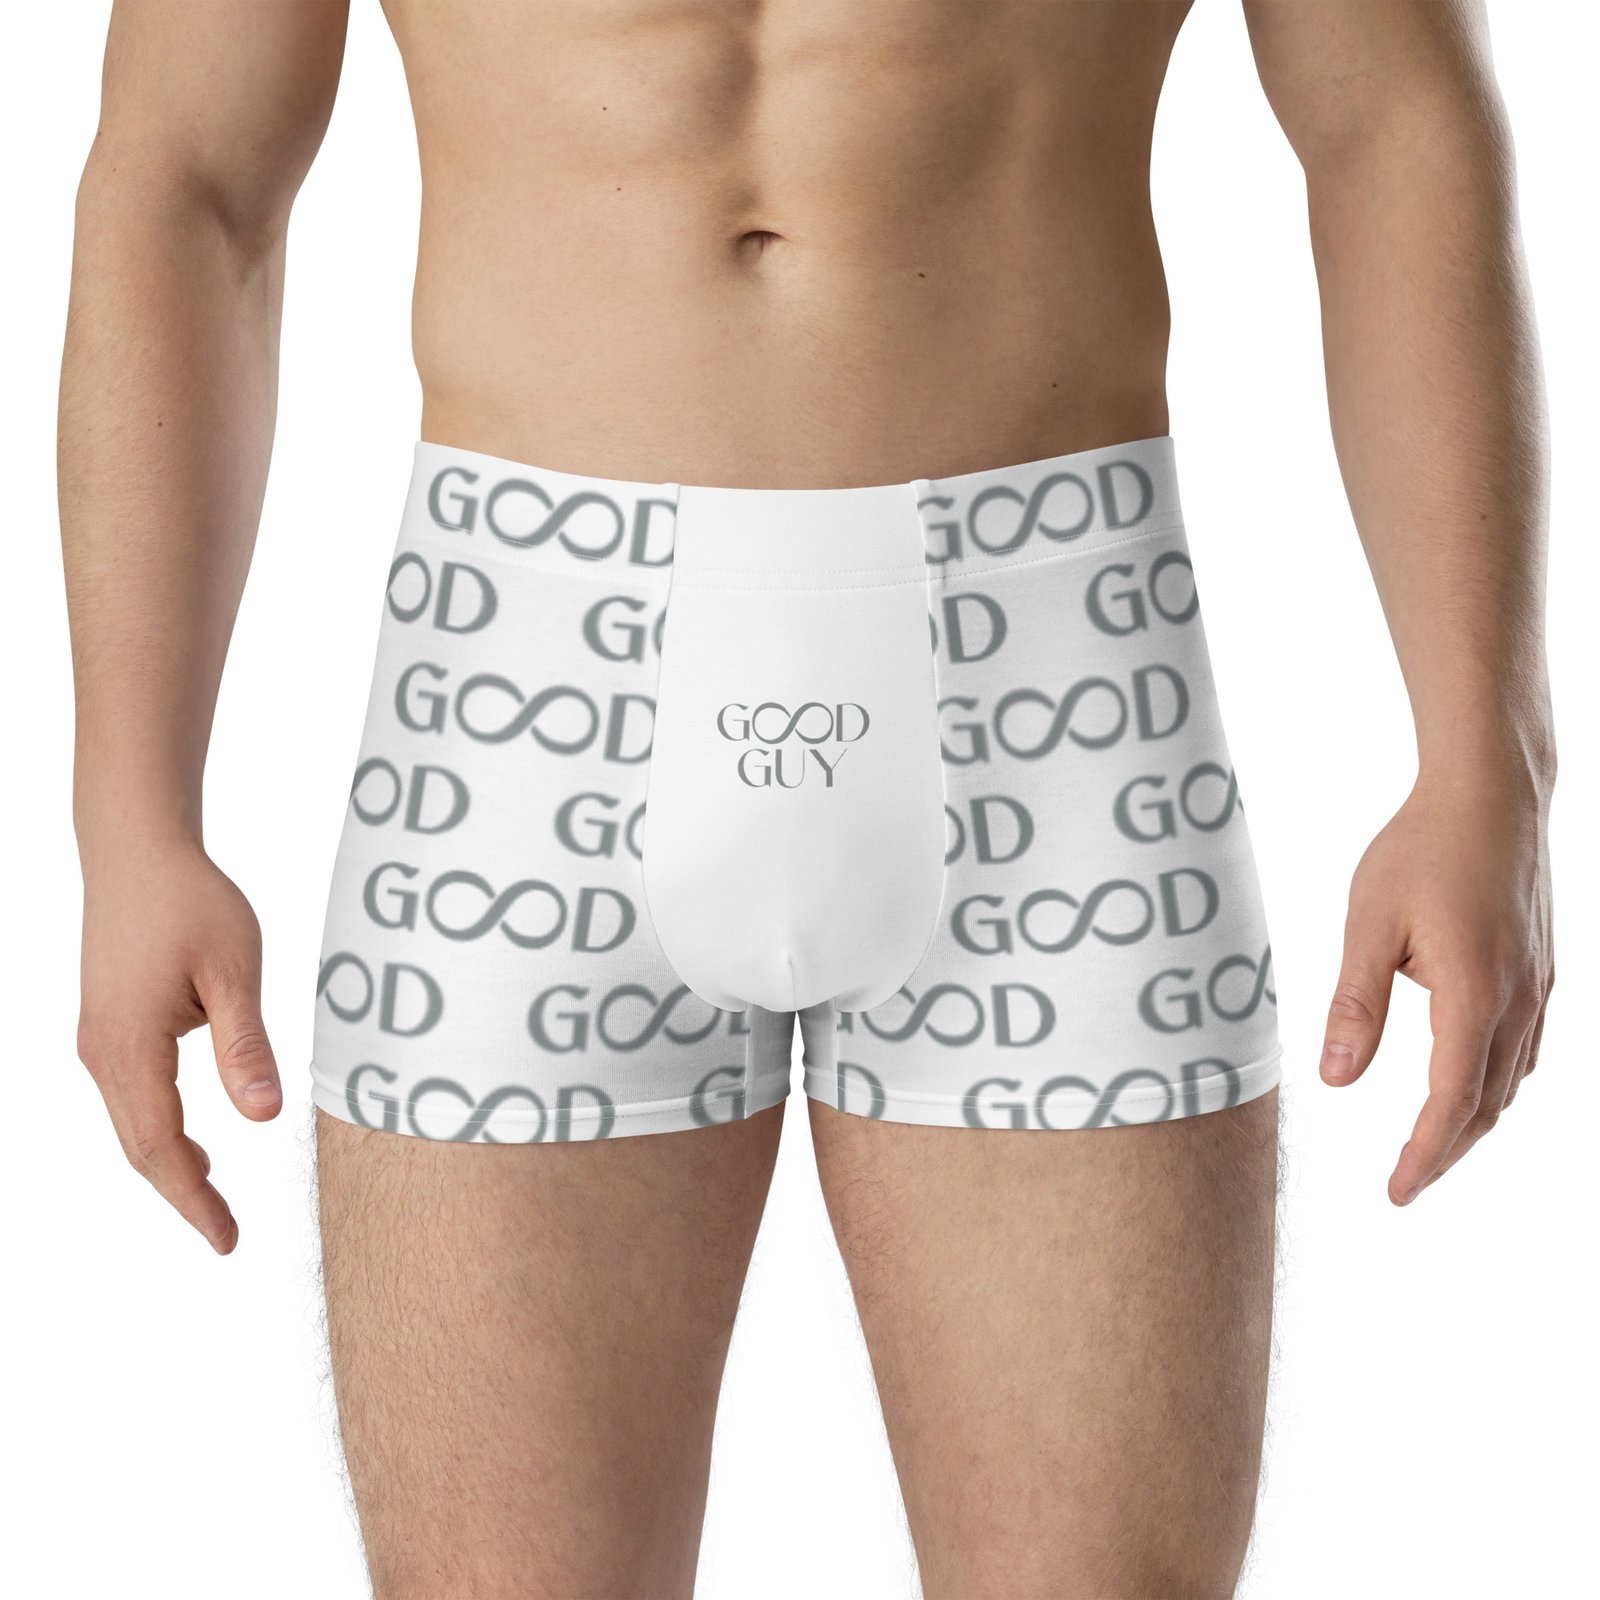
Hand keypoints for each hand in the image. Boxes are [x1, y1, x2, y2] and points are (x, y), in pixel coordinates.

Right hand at [76, 837, 281, 1251]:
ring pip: (133, 1124)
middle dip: (183, 1194)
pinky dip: (160, 1130)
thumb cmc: (191, 902)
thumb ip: (245, 1046)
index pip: (161, 1146)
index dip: (194, 1199)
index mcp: (130, 1046)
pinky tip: (196, 1142)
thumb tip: (264, 1117)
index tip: (226, 1239)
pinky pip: (132, 1097)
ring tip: (214, 1200)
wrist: (138, 851)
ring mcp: (100, 1041)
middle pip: (140, 1147)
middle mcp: (102, 1053)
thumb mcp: (235, 970)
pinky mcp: (109, 1027)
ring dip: (170, 1164)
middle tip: (226, 1236)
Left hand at [1320, 767, 1553, 1203]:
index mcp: (1474, 997)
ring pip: (1511, 1079)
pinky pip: (1524, 1046)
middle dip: (1446, 1150)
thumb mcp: (1369, 925)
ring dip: (1473, 1119)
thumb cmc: (1422, 849)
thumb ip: (1354, 1005)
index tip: (1396, 1192)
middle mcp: (1518, 1001)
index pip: (1450, 1102)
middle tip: (1406, 1182)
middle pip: (1486, 1103)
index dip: (1423, 1153)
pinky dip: (1495, 1080)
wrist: (1492, 794)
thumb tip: (1335, 1078)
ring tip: (1431, 1145)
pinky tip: (1470, 1079)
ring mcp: (1537, 984)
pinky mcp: (1540, 967)